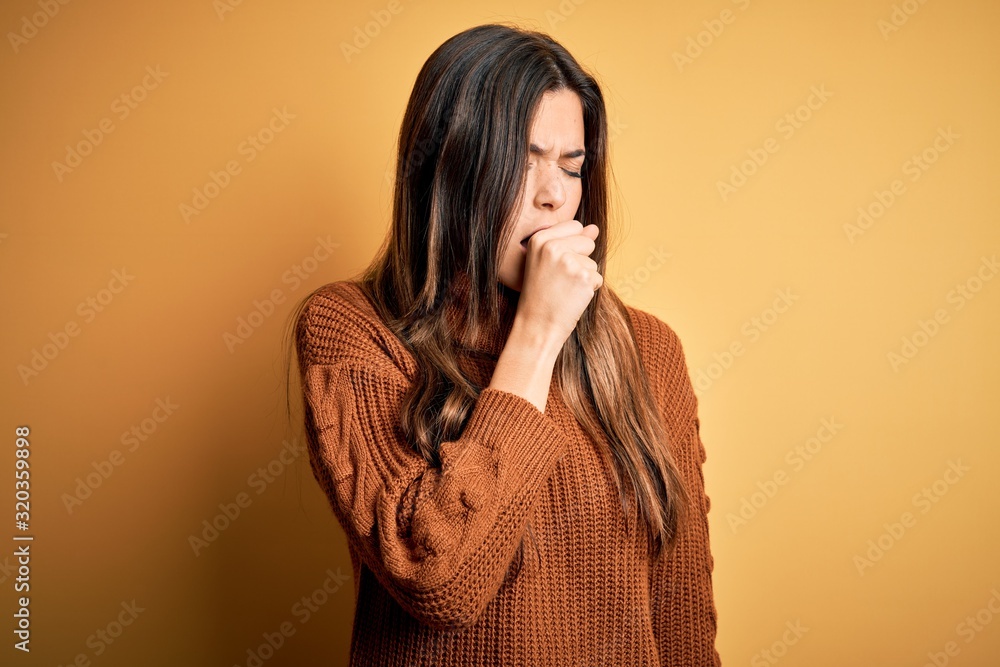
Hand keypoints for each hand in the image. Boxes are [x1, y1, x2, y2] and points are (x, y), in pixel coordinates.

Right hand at [516, 220, 602, 348]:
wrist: (536, 325)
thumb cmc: (541, 294)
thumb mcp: (547, 262)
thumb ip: (571, 241)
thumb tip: (594, 228)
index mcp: (539, 239)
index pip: (575, 225)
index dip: (572, 245)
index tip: (556, 263)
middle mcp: (553, 246)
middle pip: (588, 241)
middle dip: (581, 260)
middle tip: (560, 279)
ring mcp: (569, 261)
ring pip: (593, 262)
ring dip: (584, 277)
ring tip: (564, 290)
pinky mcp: (584, 277)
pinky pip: (598, 278)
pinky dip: (589, 290)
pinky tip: (572, 298)